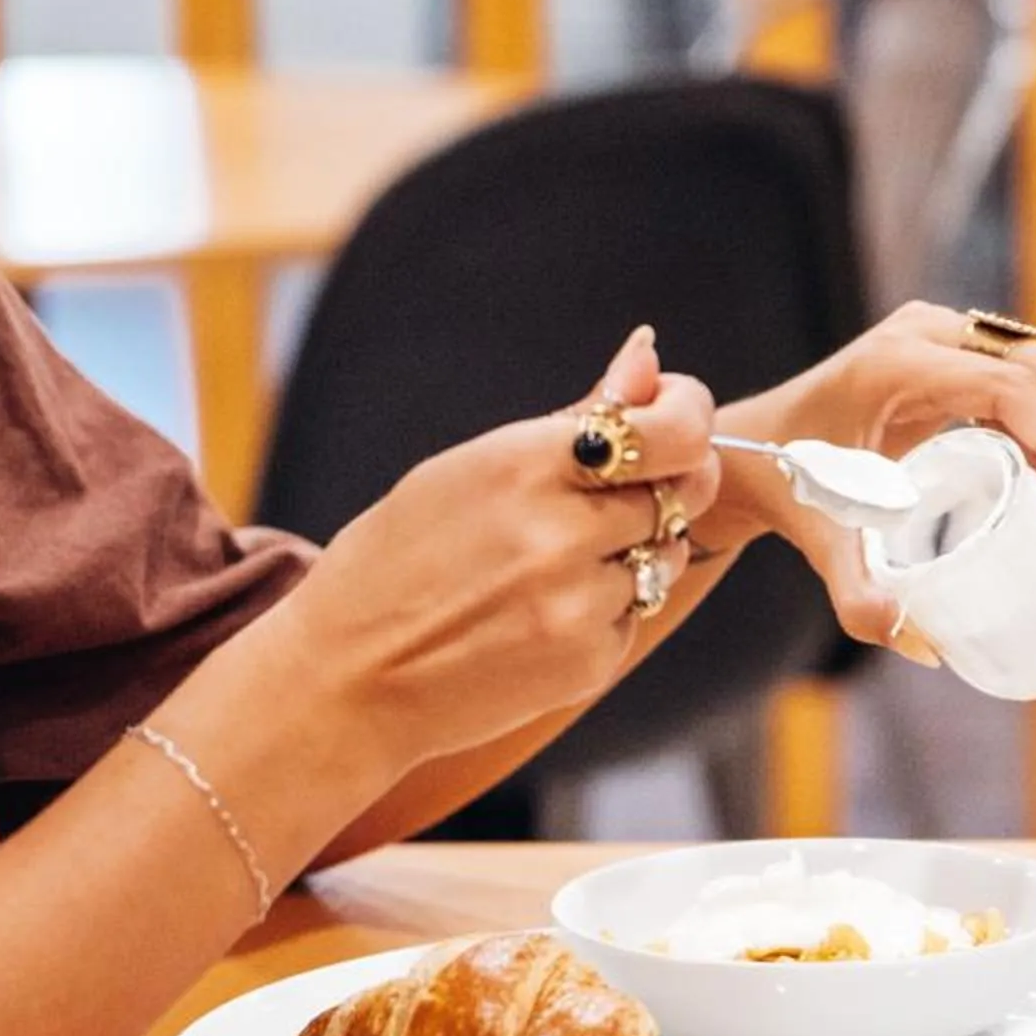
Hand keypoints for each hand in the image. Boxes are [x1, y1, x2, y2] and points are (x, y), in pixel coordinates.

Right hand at [266, 327, 721, 770]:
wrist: (347, 679)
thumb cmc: (400, 558)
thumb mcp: (469, 469)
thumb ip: (573, 419)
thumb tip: (648, 356)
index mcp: (523, 465)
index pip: (672, 432)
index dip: (689, 417)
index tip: (678, 418)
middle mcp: (559, 533)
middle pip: (683, 490)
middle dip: (670, 483)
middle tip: (630, 490)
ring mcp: (577, 604)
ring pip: (666, 554)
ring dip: (638, 549)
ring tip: (561, 561)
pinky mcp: (589, 661)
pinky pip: (636, 614)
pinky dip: (607, 608)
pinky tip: (541, 613)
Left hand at [710, 301, 1035, 659]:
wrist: (753, 449)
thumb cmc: (788, 485)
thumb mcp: (824, 538)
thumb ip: (860, 594)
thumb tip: (925, 647)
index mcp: (897, 365)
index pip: (1008, 388)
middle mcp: (926, 336)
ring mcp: (943, 338)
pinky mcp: (955, 357)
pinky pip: (1024, 383)